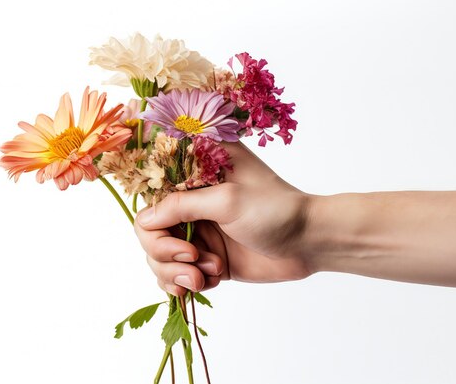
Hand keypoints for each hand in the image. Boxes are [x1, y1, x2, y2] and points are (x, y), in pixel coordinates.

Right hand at [134, 141, 313, 295]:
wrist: (311, 243)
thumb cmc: (276, 210)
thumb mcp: (228, 201)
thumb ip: (182, 206)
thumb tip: (144, 219)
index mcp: (196, 172)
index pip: (150, 190)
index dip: (153, 215)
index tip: (174, 231)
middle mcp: (191, 199)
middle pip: (148, 228)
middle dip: (163, 251)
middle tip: (192, 259)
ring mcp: (197, 229)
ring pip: (157, 255)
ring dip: (176, 271)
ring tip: (206, 274)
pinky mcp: (205, 256)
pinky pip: (174, 273)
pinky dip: (184, 283)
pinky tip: (207, 282)